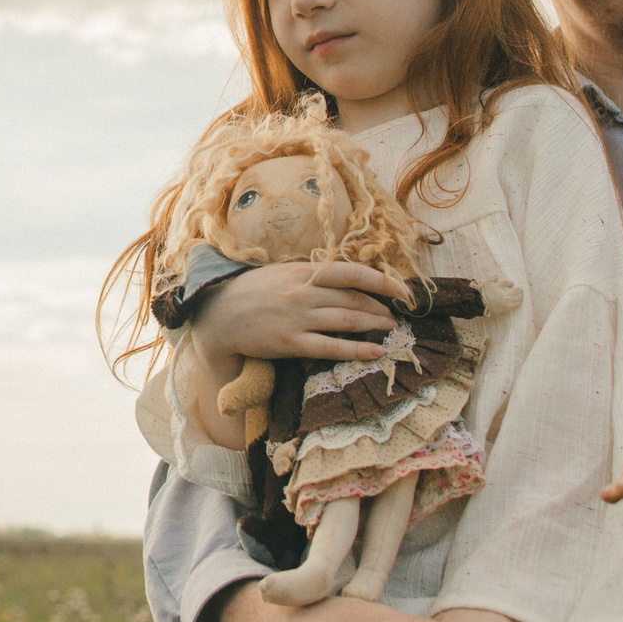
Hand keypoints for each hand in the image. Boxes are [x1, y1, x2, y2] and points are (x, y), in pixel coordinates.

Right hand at [191, 258, 408, 371]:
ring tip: (390, 330)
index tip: (403, 290)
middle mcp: (303, 292)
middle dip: (381, 307)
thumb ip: (313, 275)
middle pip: (354, 299)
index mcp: (303, 270)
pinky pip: (331, 347)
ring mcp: (297, 318)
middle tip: (396, 315)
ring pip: (348, 321)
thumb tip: (348, 279)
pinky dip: (357, 350)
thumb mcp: (284, 272)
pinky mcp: (290, 342)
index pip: (352, 272)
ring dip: (375, 325)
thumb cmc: (253, 291)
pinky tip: (375, 351)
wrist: (219, 314)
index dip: (382, 281)